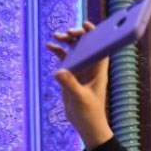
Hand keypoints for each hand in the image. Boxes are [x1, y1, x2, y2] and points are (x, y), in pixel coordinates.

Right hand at [47, 22, 113, 150]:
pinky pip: (65, 59)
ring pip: (74, 50)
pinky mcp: (71, 76)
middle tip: (66, 34)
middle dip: (77, 36)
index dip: (96, 35)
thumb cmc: (89, 113)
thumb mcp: (80, 99)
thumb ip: (70, 85)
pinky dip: (58, 51)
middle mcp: (90, 68)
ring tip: (56, 37)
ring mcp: (80, 71)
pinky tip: (49, 46)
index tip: (85, 25)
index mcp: (99, 71)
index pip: (101, 48)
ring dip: (66, 41)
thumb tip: (58, 72)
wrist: (86, 125)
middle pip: (86, 45)